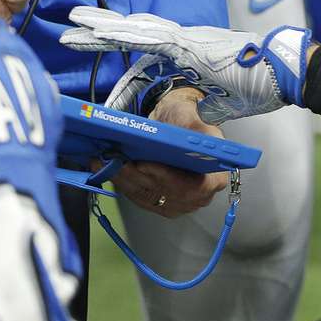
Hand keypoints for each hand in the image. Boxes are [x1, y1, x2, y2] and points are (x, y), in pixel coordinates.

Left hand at [60, 6, 312, 124]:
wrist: (283, 72)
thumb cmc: (260, 85)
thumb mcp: (224, 102)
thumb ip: (208, 105)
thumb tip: (200, 113)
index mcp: (188, 53)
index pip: (145, 50)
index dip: (118, 47)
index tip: (93, 47)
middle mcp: (182, 40)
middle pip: (133, 33)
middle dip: (100, 30)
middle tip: (69, 26)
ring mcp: (184, 39)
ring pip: (134, 30)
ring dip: (102, 27)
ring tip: (73, 23)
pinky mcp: (188, 43)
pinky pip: (147, 38)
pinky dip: (123, 33)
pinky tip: (101, 30)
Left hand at [107, 87, 228, 217]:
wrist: (176, 125)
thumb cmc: (187, 120)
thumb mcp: (194, 117)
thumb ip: (193, 127)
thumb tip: (183, 139)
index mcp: (215, 178)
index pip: (192, 188)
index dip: (168, 179)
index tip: (145, 164)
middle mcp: (198, 197)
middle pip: (165, 194)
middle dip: (138, 177)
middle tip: (117, 160)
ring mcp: (178, 203)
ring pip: (146, 196)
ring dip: (124, 180)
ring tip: (105, 161)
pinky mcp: (159, 203)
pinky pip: (137, 196)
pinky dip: (121, 183)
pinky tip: (105, 168)